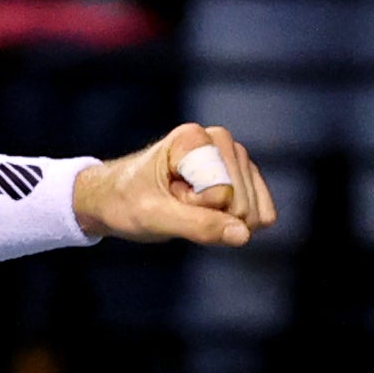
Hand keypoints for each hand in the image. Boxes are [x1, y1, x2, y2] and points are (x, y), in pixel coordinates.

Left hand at [75, 123, 277, 246]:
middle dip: (206, 214)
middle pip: (240, 201)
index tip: (164, 195)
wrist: (113, 200)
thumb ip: (198, 226)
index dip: (193, 207)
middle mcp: (220, 141)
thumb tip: (244, 235)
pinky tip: (208, 214)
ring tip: (184, 205)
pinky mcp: (243, 178)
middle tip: (173, 203)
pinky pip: (259, 214)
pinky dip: (233, 225)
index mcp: (194, 138)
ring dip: (217, 219)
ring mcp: (235, 159)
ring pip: (251, 210)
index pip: (220, 192)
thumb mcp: (153, 218)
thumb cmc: (125, 202)